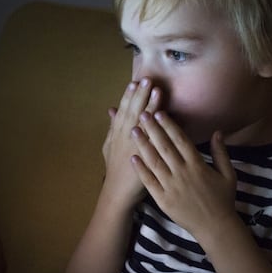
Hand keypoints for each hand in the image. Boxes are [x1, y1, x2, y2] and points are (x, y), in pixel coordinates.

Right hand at [102, 78, 160, 206]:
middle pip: (133, 113)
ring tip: (156, 90)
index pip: (123, 111)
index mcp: (117, 134)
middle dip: (140, 96)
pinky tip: (162, 117)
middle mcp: (125, 138)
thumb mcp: (109, 146)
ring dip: (150, 106)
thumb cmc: (116, 170)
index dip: (128, 96)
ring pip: (142, 123)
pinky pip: (151, 139)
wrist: (118, 193)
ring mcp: (134, 147)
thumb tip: (111, 109)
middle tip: (147, 80)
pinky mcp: (144, 157)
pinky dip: (156, 127)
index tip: (134, 82)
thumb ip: (112, 127)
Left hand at [130, 111, 236, 238]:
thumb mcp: (228, 174)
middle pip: (165, 147)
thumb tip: (218, 132)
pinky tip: (132, 158)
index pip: (181, 140)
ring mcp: (171, 187)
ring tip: (133, 130)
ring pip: (154, 162)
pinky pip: (149, 182)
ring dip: (143, 145)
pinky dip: (140, 170)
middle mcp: (183, 173)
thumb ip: (221, 153)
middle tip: (142, 114)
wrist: (215, 227)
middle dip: (152, 129)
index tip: (159, 112)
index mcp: (198, 165)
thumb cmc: (223, 199)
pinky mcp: (163, 200)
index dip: (169, 125)